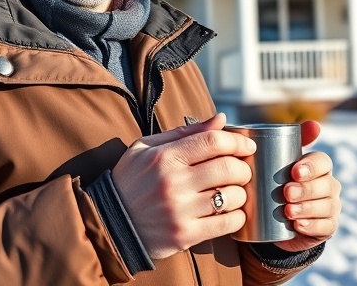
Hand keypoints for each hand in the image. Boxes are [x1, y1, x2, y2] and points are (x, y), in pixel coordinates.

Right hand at [110, 113, 255, 259]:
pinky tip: (229, 211)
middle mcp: (173, 183)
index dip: (238, 141)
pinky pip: (228, 223)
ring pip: (233, 196)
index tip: (248, 146)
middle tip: (240, 170)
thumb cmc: (131, 180)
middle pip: (228, 168)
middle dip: (243, 167)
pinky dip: (237, 216)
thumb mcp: (147, 148)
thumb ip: (186, 132)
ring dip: (240, 193)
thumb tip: (221, 119)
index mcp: (165, 157)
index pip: (214, 141)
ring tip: (232, 191)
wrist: (109, 223)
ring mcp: (180, 211)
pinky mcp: (185, 236)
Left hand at [273, 120, 341, 253]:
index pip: (322, 162)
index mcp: (319, 167)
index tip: (293, 171)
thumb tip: (312, 123)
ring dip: (307, 208)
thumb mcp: (275, 162)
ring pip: (327, 206)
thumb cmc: (276, 184)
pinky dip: (312, 226)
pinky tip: (298, 225)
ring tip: (288, 211)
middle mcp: (329, 185)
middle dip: (307, 189)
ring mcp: (331, 207)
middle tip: (286, 193)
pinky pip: (326, 226)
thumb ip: (283, 140)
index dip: (311, 166)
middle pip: (326, 185)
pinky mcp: (327, 228)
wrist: (274, 221)